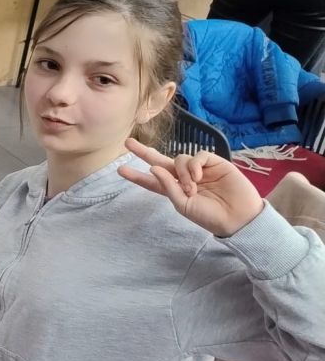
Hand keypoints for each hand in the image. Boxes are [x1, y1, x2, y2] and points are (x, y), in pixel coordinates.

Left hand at [119, 138, 262, 237]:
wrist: (238, 217)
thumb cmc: (210, 216)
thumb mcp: (183, 205)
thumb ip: (167, 187)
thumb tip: (153, 168)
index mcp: (174, 190)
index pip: (152, 181)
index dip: (137, 176)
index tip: (121, 170)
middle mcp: (184, 177)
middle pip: (160, 161)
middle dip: (144, 152)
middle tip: (128, 143)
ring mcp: (199, 169)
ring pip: (180, 159)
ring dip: (182, 172)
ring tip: (192, 188)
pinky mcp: (214, 162)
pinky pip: (197, 156)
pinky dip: (194, 164)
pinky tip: (199, 176)